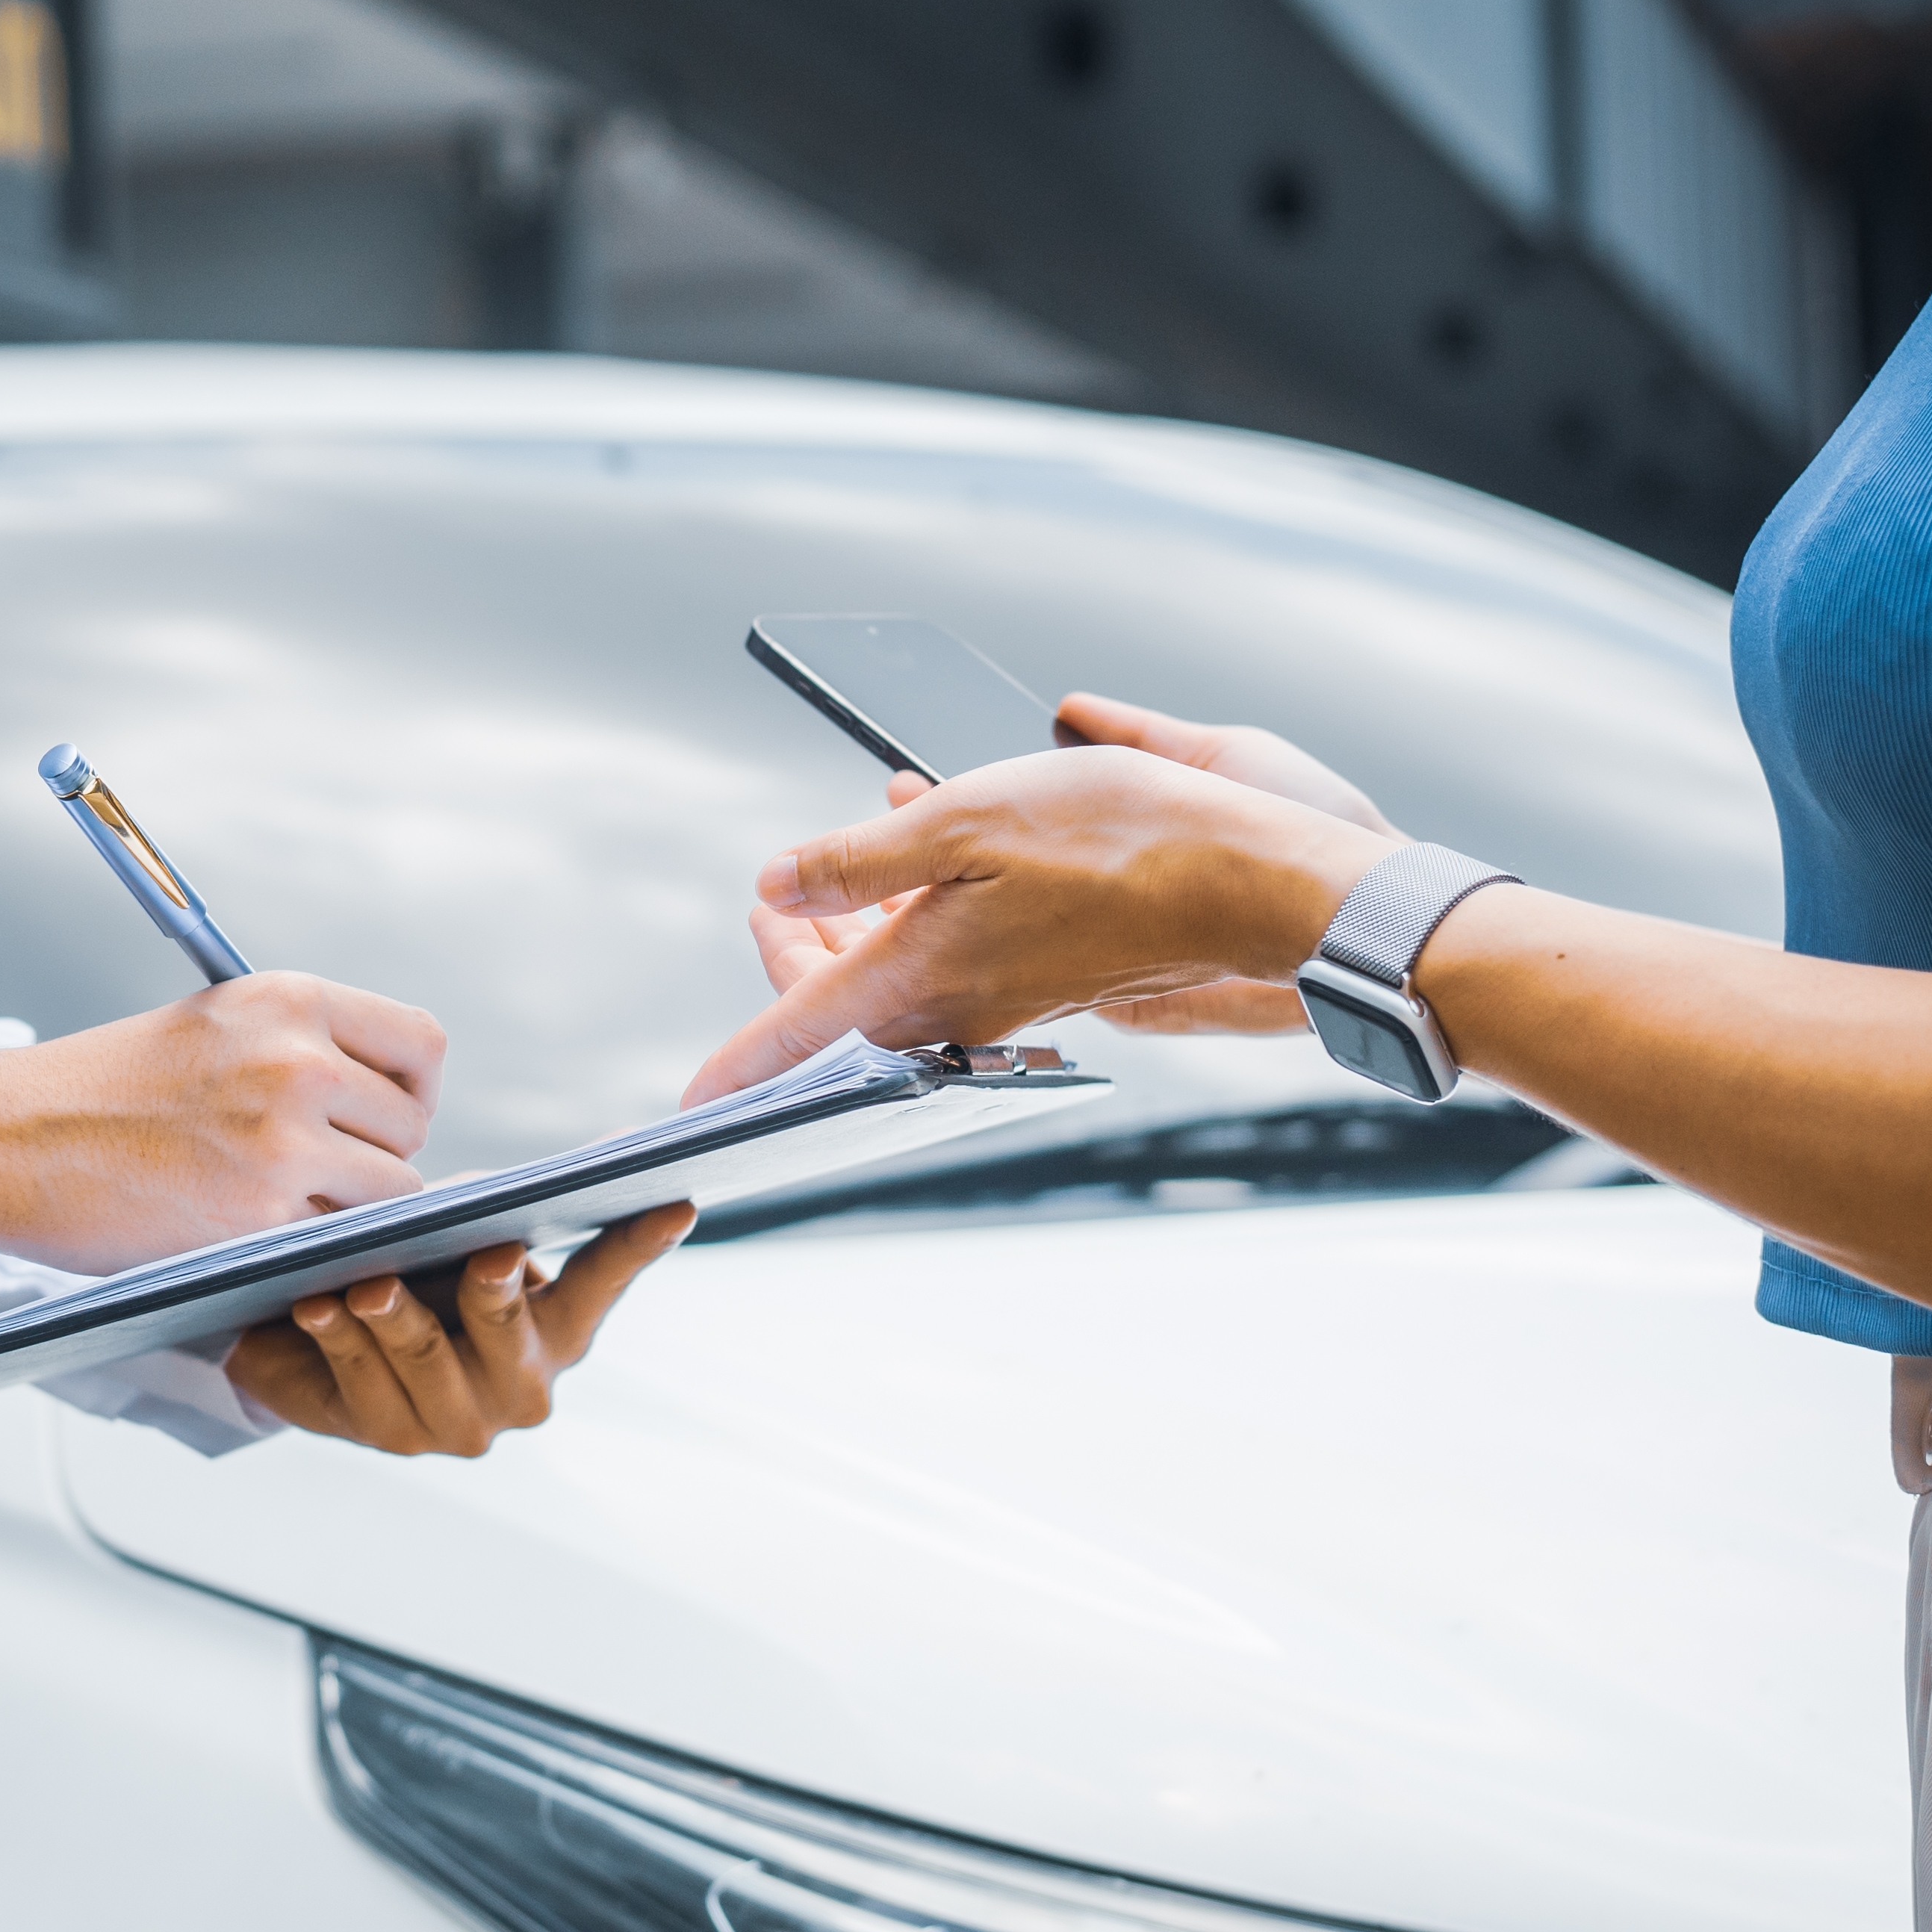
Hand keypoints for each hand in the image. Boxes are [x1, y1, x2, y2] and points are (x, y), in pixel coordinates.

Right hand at [0, 972, 445, 1274]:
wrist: (12, 1139)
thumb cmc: (107, 1086)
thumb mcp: (216, 1023)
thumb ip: (304, 1043)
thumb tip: (398, 1097)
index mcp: (288, 999)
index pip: (422, 1043)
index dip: (413, 1088)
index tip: (383, 1113)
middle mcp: (297, 1061)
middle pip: (412, 1125)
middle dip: (378, 1154)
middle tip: (316, 1166)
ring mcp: (283, 1142)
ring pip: (391, 1191)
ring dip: (350, 1206)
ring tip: (279, 1197)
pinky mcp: (260, 1215)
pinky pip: (336, 1238)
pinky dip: (307, 1242)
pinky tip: (248, 1224)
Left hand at [224, 1206, 692, 1457]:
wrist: (321, 1335)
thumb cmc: (413, 1270)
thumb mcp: (461, 1230)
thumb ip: (506, 1204)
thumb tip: (594, 1148)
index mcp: (557, 1330)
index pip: (602, 1280)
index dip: (637, 1244)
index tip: (675, 1202)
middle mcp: (522, 1388)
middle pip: (508, 1329)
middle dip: (494, 1294)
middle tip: (490, 1257)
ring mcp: (457, 1421)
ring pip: (423, 1357)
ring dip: (393, 1316)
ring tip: (369, 1285)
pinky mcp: (389, 1436)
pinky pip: (359, 1378)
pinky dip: (337, 1336)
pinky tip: (316, 1307)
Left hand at [681, 735, 1383, 1100]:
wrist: (1243, 878)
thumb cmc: (1116, 841)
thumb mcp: (962, 820)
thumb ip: (855, 859)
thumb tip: (772, 883)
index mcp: (917, 979)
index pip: (798, 1037)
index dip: (738, 1070)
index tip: (688, 1111)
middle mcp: (954, 1008)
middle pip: (840, 1007)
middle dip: (793, 959)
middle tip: (768, 912)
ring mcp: (1001, 998)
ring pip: (898, 980)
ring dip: (855, 930)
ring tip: (832, 882)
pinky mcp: (1042, 979)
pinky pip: (953, 962)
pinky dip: (919, 920)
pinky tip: (926, 870)